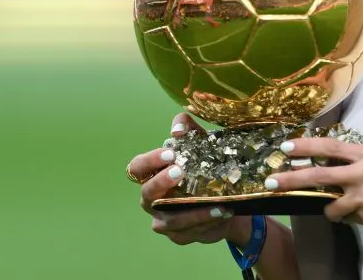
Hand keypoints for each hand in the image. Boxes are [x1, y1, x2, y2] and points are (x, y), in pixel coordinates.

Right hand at [126, 112, 250, 246]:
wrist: (225, 197)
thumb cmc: (204, 164)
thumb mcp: (199, 141)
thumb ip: (187, 127)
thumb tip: (177, 129)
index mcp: (153, 175)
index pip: (137, 168)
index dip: (149, 161)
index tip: (170, 153)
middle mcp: (152, 199)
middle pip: (147, 194)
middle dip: (162, 183)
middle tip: (181, 171)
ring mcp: (164, 220)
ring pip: (172, 220)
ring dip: (194, 211)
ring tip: (217, 202)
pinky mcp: (180, 236)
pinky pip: (191, 232)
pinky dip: (208, 222)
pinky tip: (224, 211)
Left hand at [266, 137, 362, 242]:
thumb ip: (353, 165)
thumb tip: (324, 168)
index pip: (330, 146)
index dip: (306, 146)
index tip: (286, 147)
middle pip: (319, 173)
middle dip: (291, 178)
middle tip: (271, 181)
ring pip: (329, 202)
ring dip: (328, 208)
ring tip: (341, 209)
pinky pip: (343, 217)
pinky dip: (344, 218)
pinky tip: (361, 216)